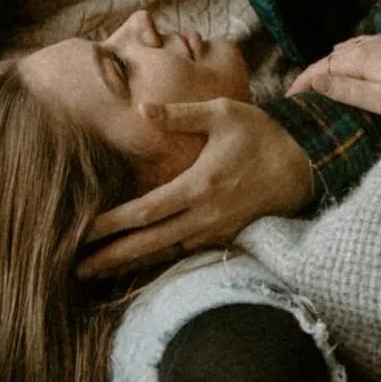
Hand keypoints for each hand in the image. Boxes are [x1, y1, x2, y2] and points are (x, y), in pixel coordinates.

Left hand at [78, 100, 315, 277]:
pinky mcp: (224, 239)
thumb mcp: (223, 113)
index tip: (82, 232)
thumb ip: (181, 114)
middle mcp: (204, 217)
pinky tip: (136, 265)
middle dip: (111, 257)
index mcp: (199, 186)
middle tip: (76, 268)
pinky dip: (157, 261)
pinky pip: (183, 254)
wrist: (304, 167)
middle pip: (149, 244)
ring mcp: (215, 232)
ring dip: (130, 264)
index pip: (146, 212)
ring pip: (165, 254)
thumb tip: (141, 109)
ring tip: (98, 272)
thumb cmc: (261, 135)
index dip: (112, 225)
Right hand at [290, 34, 380, 121]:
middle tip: (298, 96)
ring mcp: (380, 42)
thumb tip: (313, 79)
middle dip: (311, 75)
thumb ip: (346, 89)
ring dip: (327, 67)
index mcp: (359, 58)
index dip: (301, 82)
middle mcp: (365, 45)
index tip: (287, 99)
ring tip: (317, 84)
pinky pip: (357, 49)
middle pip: (328, 59)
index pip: (319, 68)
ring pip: (343, 53)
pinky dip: (343, 59)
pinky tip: (346, 63)